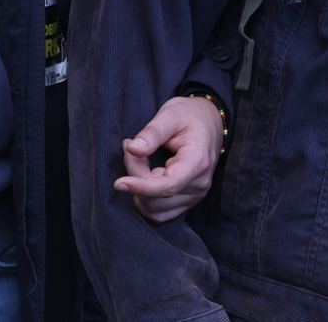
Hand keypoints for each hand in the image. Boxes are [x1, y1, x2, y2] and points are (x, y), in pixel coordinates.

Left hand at [113, 95, 223, 223]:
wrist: (209, 121)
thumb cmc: (190, 115)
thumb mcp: (170, 114)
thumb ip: (151, 133)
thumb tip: (132, 149)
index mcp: (198, 161)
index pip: (168, 186)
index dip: (141, 187)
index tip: (118, 182)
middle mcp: (200, 183)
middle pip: (157, 197)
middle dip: (136, 177)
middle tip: (130, 148)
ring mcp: (195, 195)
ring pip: (155, 208)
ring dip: (139, 189)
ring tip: (139, 160)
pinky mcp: (188, 200)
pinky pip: (160, 212)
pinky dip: (145, 198)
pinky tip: (144, 176)